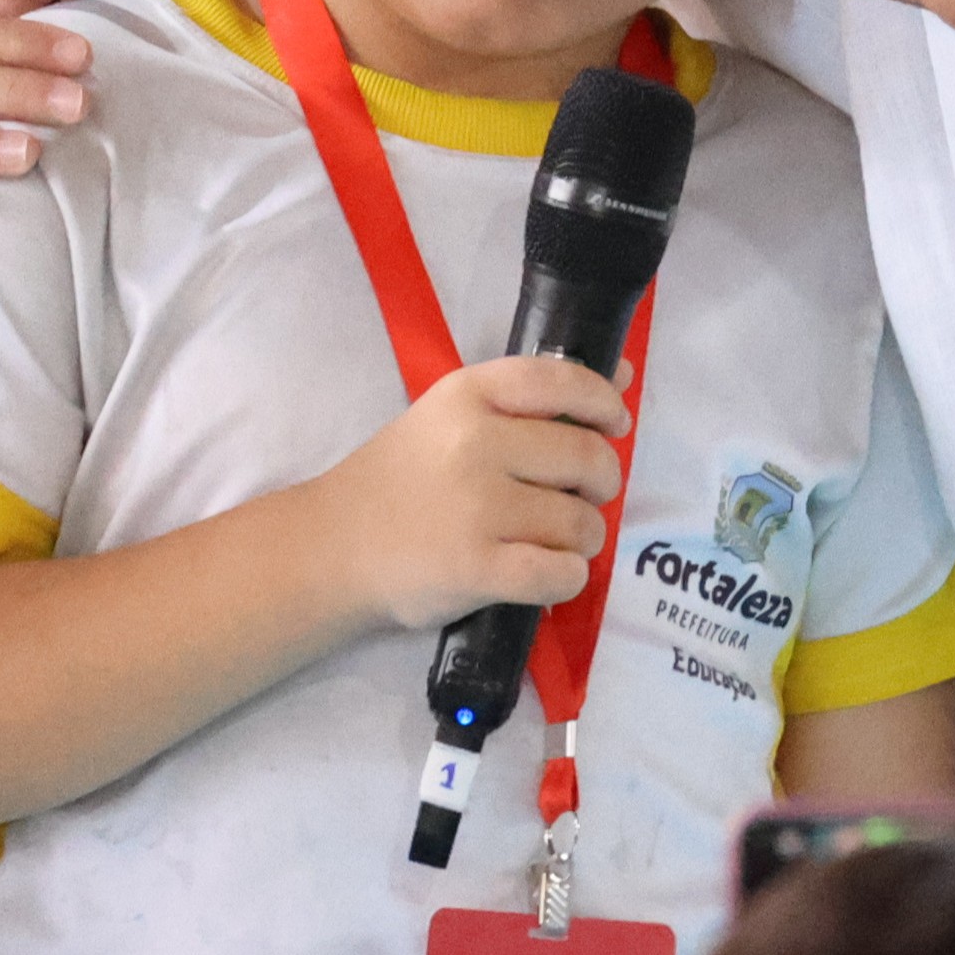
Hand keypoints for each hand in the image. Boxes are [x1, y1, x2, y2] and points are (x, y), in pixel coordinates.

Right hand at [305, 351, 622, 635]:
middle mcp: (475, 443)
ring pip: (581, 523)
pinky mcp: (477, 569)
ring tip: (554, 541)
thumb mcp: (450, 416)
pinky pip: (561, 573)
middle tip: (580, 498)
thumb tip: (622, 377)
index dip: (603, 402)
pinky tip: (546, 574)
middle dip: (601, 483)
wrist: (332, 547)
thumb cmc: (400, 479)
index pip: (562, 381)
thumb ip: (530, 398)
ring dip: (583, 539)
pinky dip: (566, 578)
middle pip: (586, 457)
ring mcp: (476, 508)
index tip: (615, 424)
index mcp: (467, 395)